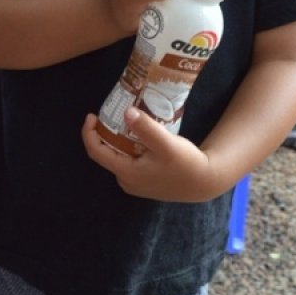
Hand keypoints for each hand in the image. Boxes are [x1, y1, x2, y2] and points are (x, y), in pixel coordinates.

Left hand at [81, 110, 216, 200]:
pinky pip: (128, 160)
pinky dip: (127, 146)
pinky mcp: (144, 181)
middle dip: (104, 133)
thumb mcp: (167, 145)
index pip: (96, 152)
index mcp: (127, 173)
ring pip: (118, 156)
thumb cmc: (187, 164)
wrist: (206, 182)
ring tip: (123, 120)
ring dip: (116, 139)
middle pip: (106, 154)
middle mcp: (126, 181)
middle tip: (110, 113)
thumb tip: (126, 111)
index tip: (92, 115)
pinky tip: (137, 134)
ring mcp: (135, 183)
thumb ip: (146, 129)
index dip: (89, 133)